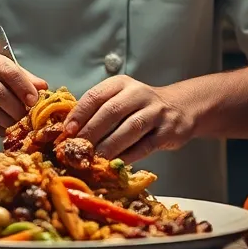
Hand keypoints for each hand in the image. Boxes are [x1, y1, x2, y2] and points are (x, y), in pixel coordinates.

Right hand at [0, 50, 47, 136]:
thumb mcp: (3, 74)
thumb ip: (24, 79)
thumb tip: (43, 88)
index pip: (9, 70)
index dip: (24, 87)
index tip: (34, 101)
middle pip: (0, 93)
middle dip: (18, 109)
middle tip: (28, 119)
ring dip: (8, 122)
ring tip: (17, 126)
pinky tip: (3, 130)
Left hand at [63, 76, 194, 162]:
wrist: (180, 107)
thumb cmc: (141, 106)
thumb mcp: (121, 98)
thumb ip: (99, 111)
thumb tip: (70, 133)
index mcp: (121, 84)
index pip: (96, 95)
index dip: (80, 113)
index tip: (67, 130)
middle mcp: (138, 94)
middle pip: (111, 111)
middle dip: (91, 131)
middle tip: (77, 148)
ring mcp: (155, 112)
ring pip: (129, 128)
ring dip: (109, 146)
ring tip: (94, 159)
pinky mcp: (167, 131)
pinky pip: (145, 146)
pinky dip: (129, 156)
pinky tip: (115, 164)